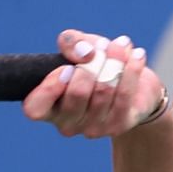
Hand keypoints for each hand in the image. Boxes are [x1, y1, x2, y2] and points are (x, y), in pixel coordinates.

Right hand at [22, 28, 166, 137]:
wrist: (135, 86)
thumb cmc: (98, 65)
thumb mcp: (80, 47)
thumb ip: (72, 42)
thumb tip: (85, 53)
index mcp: (48, 106)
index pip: (35, 108)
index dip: (49, 88)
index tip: (67, 67)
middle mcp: (67, 123)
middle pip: (77, 93)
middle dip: (92, 63)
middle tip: (102, 47)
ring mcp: (92, 129)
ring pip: (104, 90)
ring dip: (114, 60)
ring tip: (121, 44)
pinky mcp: (118, 126)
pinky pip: (125, 94)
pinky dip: (132, 69)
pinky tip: (137, 54)